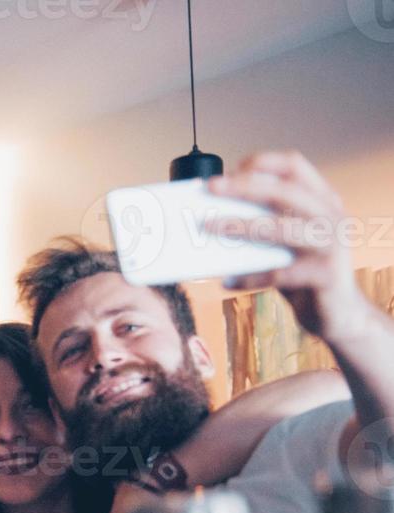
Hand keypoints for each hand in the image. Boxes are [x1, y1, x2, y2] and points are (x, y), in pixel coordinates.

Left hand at [207, 151, 372, 344]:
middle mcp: (331, 217)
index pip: (295, 166)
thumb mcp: (285, 245)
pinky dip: (250, 277)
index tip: (231, 168)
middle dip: (244, 186)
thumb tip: (210, 218)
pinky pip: (279, 273)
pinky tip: (229, 282)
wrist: (339, 315)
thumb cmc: (302, 275)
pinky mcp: (325, 275)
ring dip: (241, 225)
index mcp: (322, 201)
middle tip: (210, 187)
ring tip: (209, 227)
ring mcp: (331, 245)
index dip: (263, 162)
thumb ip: (263, 228)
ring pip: (281, 228)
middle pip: (285, 191)